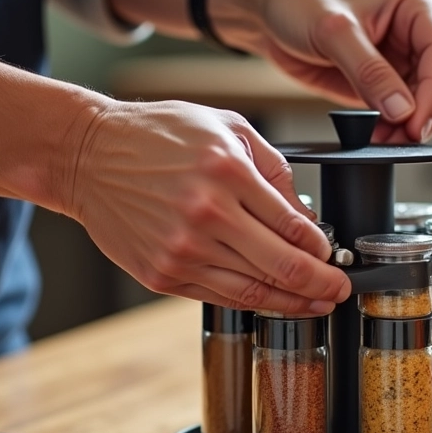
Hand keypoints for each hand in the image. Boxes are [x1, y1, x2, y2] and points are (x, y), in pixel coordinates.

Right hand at [64, 98, 350, 313]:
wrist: (90, 156)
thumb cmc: (160, 136)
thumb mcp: (227, 129)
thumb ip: (274, 170)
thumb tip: (306, 217)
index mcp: (229, 172)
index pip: (295, 227)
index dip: (324, 250)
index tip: (334, 257)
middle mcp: (207, 215)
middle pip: (284, 267)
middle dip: (323, 285)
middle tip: (341, 290)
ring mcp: (183, 250)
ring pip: (256, 291)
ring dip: (295, 303)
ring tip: (317, 304)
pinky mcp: (163, 274)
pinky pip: (222, 297)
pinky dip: (254, 302)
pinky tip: (274, 302)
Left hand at [210, 0, 431, 143]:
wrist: (266, 12)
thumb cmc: (298, 1)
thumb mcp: (333, 32)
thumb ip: (369, 71)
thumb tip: (402, 110)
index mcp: (415, 8)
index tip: (415, 124)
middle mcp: (415, 35)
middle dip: (426, 115)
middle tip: (402, 140)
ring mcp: (399, 62)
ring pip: (425, 104)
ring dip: (410, 127)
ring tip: (383, 141)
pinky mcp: (380, 85)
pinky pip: (399, 114)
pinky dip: (393, 131)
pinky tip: (376, 138)